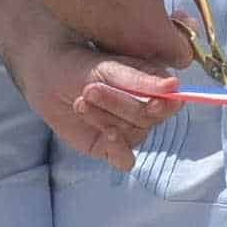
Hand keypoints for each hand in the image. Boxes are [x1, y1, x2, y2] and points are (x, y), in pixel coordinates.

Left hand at [19, 34, 183, 170]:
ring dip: (104, 118)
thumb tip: (174, 86)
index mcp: (153, 89)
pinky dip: (118, 149)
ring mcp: (129, 132)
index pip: (171, 102)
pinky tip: (107, 135)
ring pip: (131, 135)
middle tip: (90, 89)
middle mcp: (145, 113)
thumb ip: (141, 81)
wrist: (51, 79)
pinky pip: (125, 160)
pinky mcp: (111, 149)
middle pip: (146, 119)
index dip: (165, 105)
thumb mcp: (111, 69)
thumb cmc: (83, 67)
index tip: (153, 102)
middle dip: (118, 104)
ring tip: (81, 101)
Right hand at [49, 0, 226, 73]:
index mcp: (156, 38)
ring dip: (150, 36)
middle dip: (171, 38)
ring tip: (146, 5)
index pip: (186, 56)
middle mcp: (135, 52)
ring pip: (142, 54)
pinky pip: (122, 48)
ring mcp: (113, 50)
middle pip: (164, 59)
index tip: (181, 14)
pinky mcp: (97, 42)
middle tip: (168, 9)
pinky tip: (123, 7)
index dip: (189, 37)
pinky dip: (129, 33)